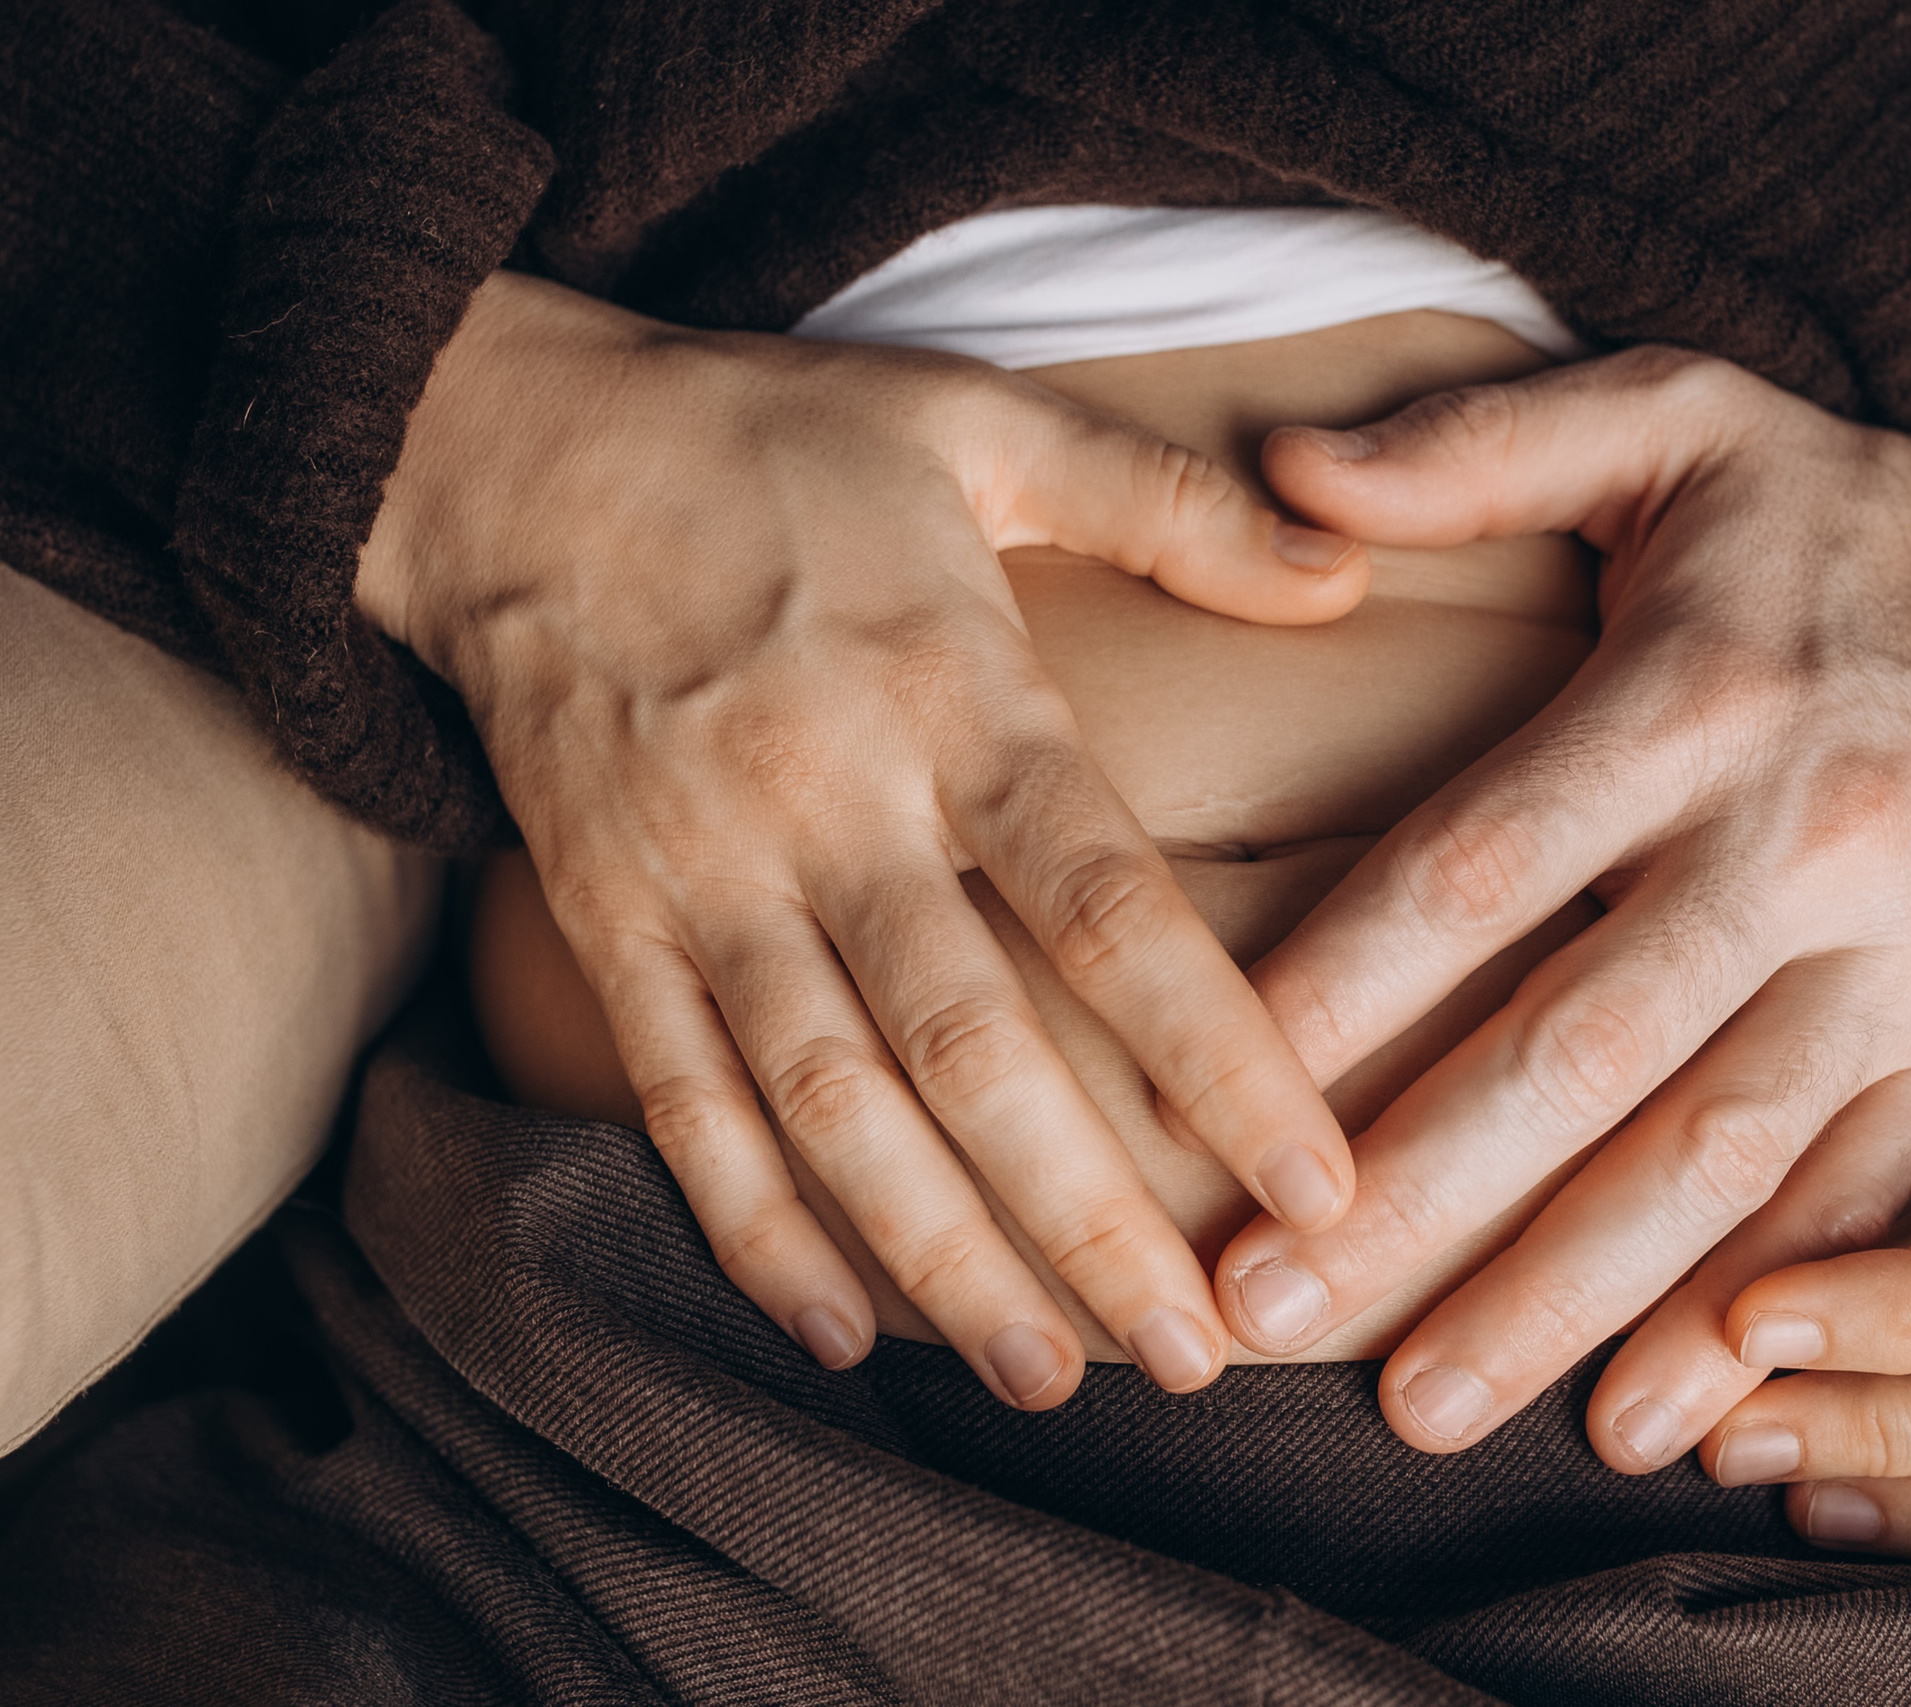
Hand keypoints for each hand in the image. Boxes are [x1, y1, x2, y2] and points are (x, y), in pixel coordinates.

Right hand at [360, 272, 1369, 1404]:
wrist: (504, 454)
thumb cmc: (772, 442)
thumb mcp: (981, 422)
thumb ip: (1167, 502)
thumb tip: (1346, 582)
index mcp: (947, 690)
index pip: (1106, 905)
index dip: (1216, 1056)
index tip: (1313, 1187)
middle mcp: (827, 806)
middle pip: (971, 1048)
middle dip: (1088, 1218)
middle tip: (1197, 1352)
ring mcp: (702, 878)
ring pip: (830, 1106)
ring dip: (939, 1257)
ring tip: (1047, 1374)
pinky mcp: (607, 921)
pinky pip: (681, 1099)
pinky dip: (750, 1225)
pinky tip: (836, 1328)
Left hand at [1216, 348, 1910, 1454]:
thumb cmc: (1835, 508)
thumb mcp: (1670, 417)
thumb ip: (1474, 446)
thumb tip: (1276, 466)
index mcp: (1699, 690)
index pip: (1481, 863)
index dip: (1341, 989)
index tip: (1208, 1100)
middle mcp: (1804, 836)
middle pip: (1581, 1045)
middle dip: (1416, 1195)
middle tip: (1265, 1313)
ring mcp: (1899, 952)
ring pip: (1716, 1153)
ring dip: (1565, 1296)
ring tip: (1422, 1408)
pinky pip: (1865, 1193)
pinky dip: (1764, 1311)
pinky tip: (1660, 1417)